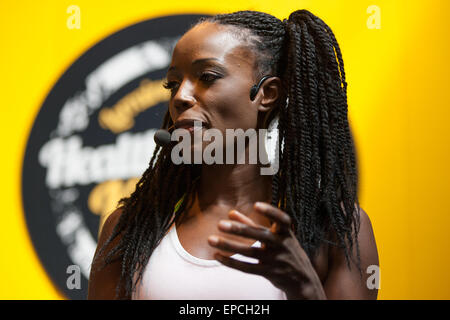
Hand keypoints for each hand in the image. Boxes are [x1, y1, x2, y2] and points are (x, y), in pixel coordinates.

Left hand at [207, 202, 325, 299]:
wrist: (303, 279)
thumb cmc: (285, 250)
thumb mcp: (276, 235)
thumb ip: (253, 223)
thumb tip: (231, 212)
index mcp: (285, 232)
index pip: (281, 220)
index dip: (270, 212)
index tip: (256, 205)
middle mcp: (281, 245)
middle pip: (259, 236)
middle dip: (239, 229)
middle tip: (219, 224)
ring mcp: (275, 260)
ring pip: (249, 252)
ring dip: (228, 245)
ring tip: (210, 239)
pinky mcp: (268, 273)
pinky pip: (247, 268)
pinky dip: (231, 262)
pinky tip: (217, 255)